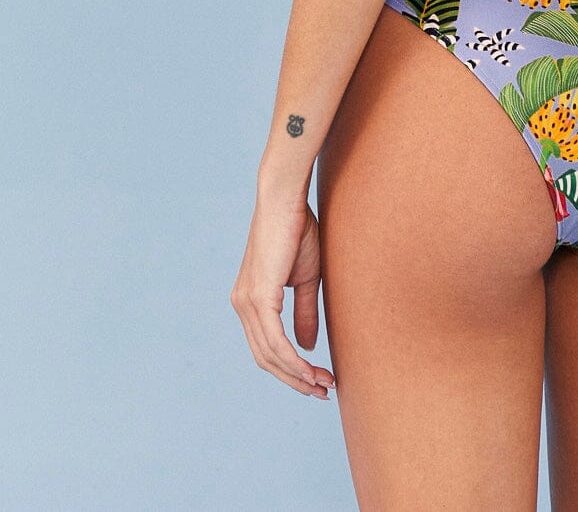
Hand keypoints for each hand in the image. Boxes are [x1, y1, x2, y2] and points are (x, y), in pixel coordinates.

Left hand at [230, 191, 335, 397]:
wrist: (286, 200)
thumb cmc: (297, 230)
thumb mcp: (305, 279)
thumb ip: (303, 313)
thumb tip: (307, 347)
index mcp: (249, 300)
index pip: (266, 347)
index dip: (290, 368)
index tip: (317, 379)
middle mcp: (242, 305)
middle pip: (265, 358)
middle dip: (294, 379)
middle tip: (323, 390)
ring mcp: (246, 302)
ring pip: (269, 355)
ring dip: (297, 375)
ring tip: (323, 383)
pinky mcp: (258, 297)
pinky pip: (275, 341)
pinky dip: (293, 360)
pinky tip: (310, 369)